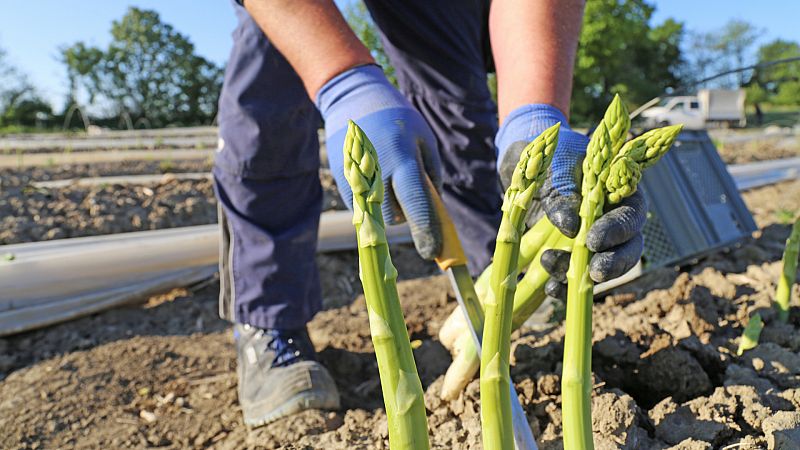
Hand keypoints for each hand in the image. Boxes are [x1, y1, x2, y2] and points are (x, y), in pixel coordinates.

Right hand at [317, 65, 442, 258]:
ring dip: (391, 208)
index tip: (433, 251)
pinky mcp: (343, 183)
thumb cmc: (398, 121)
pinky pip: (364, 207)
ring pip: (378, 216)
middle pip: (395, 216)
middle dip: (407, 214)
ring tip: (391, 177)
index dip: (425, 231)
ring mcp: (356, 179)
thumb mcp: (424, 140)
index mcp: (402, 160)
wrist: (355, 101)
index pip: (416, 204)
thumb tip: (433, 212)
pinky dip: (375, 201)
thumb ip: (431, 177)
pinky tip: (376, 176)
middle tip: (409, 191)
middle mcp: (377, 172)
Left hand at [495, 104, 646, 297]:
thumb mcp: (551, 168)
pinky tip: (551, 289)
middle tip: (594, 272)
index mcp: (618, 192)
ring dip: (581, 274)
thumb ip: (562, 193)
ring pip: (603, 267)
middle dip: (613, 263)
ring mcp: (593, 241)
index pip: (630, 215)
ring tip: (549, 263)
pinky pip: (577, 279)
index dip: (617, 231)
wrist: (524, 163)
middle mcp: (612, 219)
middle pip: (629, 248)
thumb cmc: (546, 157)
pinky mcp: (572, 256)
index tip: (592, 239)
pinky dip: (565, 287)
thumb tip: (571, 227)